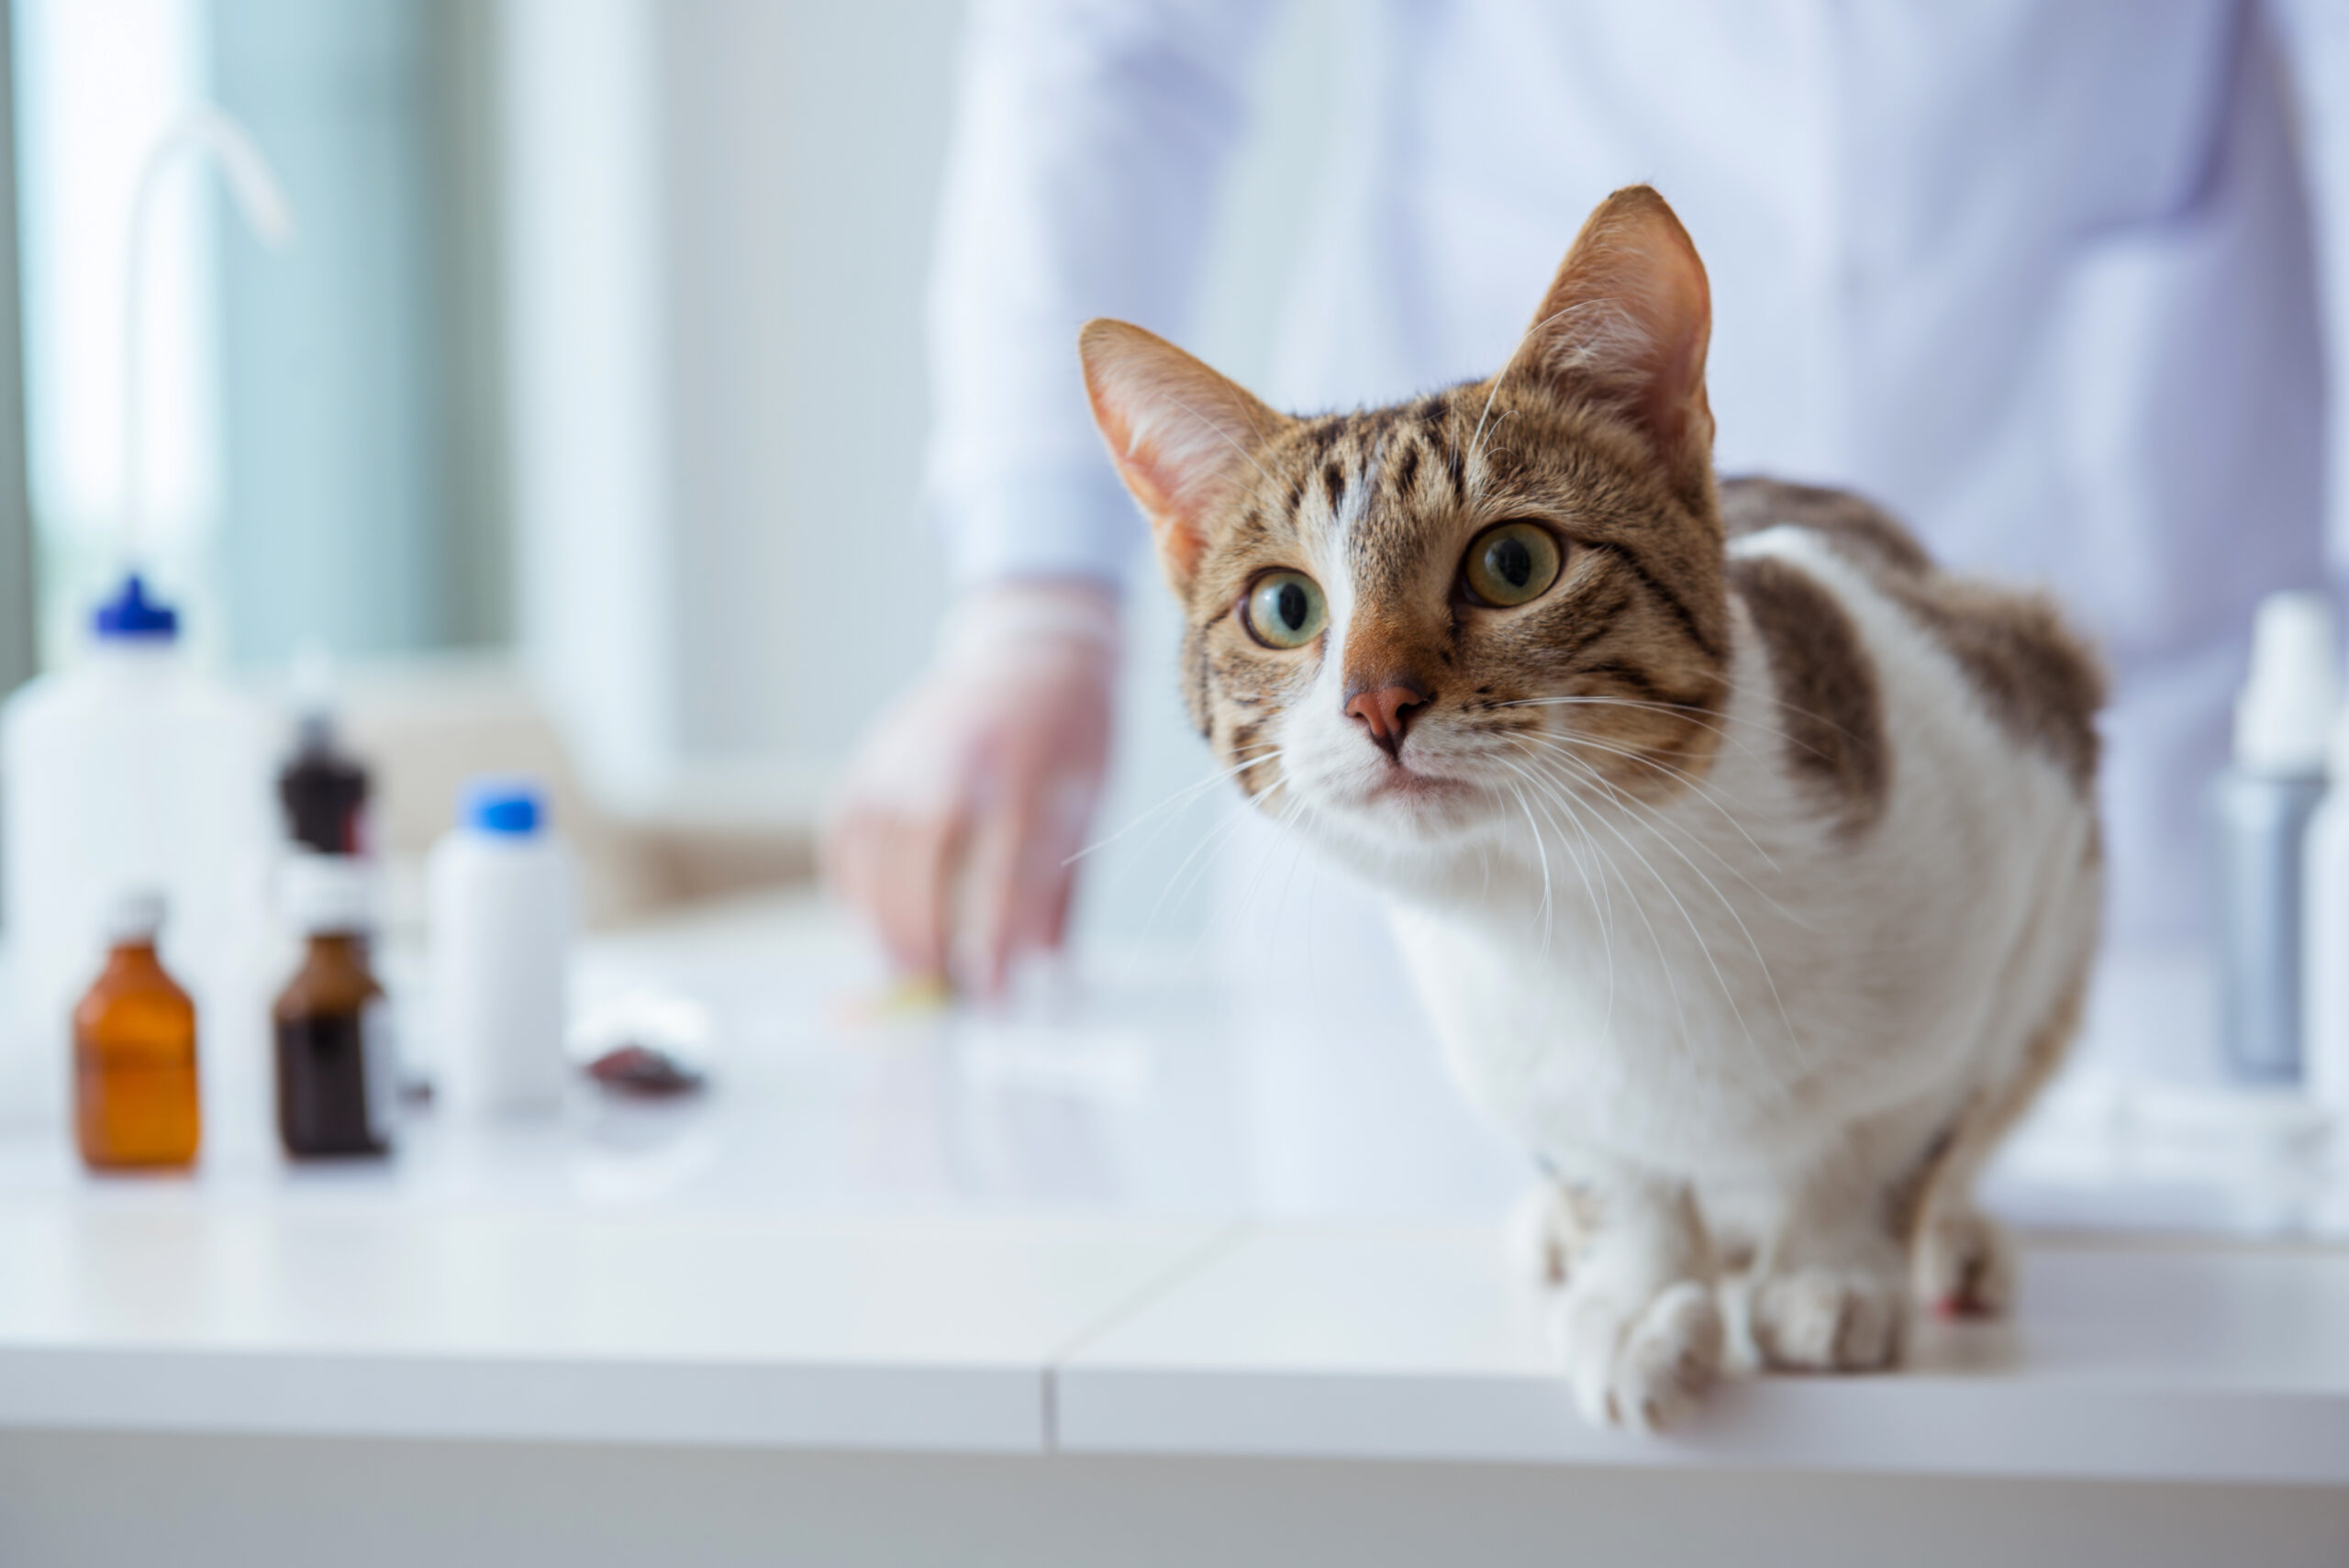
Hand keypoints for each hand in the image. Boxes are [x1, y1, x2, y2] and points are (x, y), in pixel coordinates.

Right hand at [822, 581, 1117, 993]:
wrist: (1033, 650)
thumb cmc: (1073, 737)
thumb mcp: (1089, 805)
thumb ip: (1061, 890)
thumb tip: (1040, 972)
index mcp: (1027, 767)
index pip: (1004, 870)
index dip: (994, 941)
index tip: (993, 996)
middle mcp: (956, 757)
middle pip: (925, 865)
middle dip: (929, 942)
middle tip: (941, 993)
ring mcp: (904, 753)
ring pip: (874, 856)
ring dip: (884, 926)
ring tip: (906, 972)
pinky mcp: (872, 758)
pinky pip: (845, 838)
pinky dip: (851, 889)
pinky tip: (872, 922)